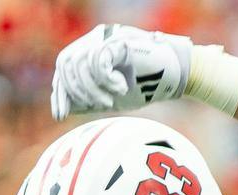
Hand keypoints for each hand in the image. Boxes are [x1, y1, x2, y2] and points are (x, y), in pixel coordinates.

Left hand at [51, 24, 193, 118]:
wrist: (177, 77)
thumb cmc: (147, 86)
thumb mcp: (112, 96)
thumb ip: (90, 97)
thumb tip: (66, 107)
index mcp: (90, 49)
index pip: (64, 67)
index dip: (60, 92)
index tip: (61, 115)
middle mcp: (95, 39)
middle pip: (66, 63)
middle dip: (76, 91)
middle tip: (97, 107)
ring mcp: (106, 37)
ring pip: (80, 63)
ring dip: (93, 89)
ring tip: (110, 102)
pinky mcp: (118, 40)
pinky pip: (98, 61)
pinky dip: (107, 80)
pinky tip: (122, 88)